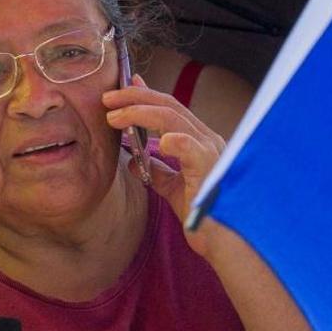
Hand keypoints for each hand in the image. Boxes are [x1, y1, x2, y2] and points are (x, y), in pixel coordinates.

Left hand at [103, 75, 225, 259]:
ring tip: (114, 117)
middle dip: (134, 98)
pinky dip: (174, 141)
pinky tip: (157, 141)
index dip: (145, 94)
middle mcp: (207, 140)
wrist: (224, 244)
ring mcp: (211, 153)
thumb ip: (159, 171)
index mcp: (199, 142)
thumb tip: (137, 160)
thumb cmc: (203, 216)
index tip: (122, 87)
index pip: (170, 108)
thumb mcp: (174, 189)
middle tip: (108, 99)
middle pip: (168, 105)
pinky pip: (191, 149)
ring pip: (173, 118)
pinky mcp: (210, 171)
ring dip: (139, 113)